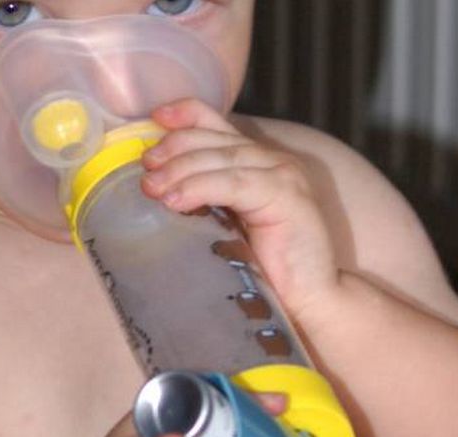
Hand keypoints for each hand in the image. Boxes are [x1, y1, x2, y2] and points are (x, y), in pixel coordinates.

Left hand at [141, 99, 339, 320]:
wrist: (311, 299)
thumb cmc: (267, 271)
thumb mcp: (227, 228)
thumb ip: (205, 204)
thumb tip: (154, 194)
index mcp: (257, 163)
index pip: (217, 122)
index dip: (184, 115)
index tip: (153, 120)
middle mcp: (272, 160)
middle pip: (213, 139)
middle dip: (173, 149)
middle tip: (145, 171)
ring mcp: (283, 175)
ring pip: (222, 159)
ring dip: (181, 170)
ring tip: (152, 188)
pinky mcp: (288, 196)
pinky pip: (236, 183)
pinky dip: (201, 188)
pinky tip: (177, 200)